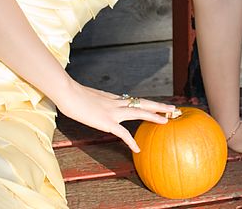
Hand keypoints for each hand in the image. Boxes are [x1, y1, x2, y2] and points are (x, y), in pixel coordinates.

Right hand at [55, 78, 175, 152]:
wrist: (68, 92)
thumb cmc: (75, 94)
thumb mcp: (91, 97)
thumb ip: (100, 101)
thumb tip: (101, 105)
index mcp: (113, 98)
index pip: (135, 101)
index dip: (147, 103)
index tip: (158, 106)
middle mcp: (116, 103)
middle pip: (142, 103)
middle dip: (158, 106)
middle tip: (173, 109)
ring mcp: (113, 111)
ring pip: (138, 112)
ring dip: (153, 116)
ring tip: (166, 120)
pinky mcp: (106, 121)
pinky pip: (122, 133)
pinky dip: (131, 141)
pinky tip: (137, 149)